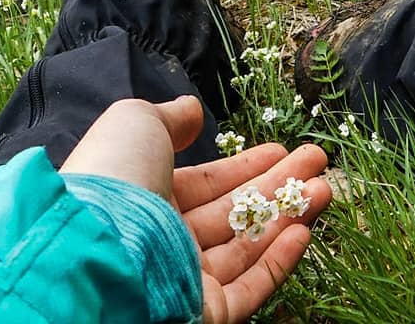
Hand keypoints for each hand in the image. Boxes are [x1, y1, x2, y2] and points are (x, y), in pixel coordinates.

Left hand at [61, 96, 330, 323]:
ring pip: (248, 248)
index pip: (207, 184)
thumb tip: (193, 110)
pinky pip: (249, 288)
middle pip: (235, 213)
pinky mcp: (202, 312)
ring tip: (325, 189)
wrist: (89, 253)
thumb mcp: (135, 125)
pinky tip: (304, 231)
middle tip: (318, 164)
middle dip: (279, 186)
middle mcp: (166, 241)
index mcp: (146, 198)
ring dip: (289, 217)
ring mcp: (185, 280)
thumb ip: (169, 116)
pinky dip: (279, 261)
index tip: (283, 149)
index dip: (246, 166)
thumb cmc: (111, 181)